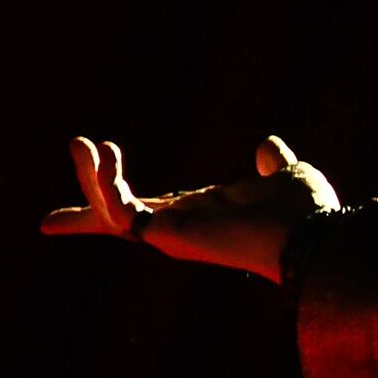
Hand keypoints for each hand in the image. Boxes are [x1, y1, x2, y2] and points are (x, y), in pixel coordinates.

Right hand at [40, 132, 340, 282]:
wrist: (313, 232)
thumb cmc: (304, 213)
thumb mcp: (285, 176)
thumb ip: (273, 163)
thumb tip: (268, 146)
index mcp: (200, 214)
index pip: (149, 207)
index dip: (120, 195)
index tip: (97, 182)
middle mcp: (180, 228)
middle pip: (118, 216)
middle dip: (90, 193)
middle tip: (64, 174)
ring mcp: (170, 234)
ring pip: (111, 210)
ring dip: (90, 176)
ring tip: (80, 142)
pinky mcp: (165, 236)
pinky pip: (119, 211)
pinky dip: (105, 183)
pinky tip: (104, 152)